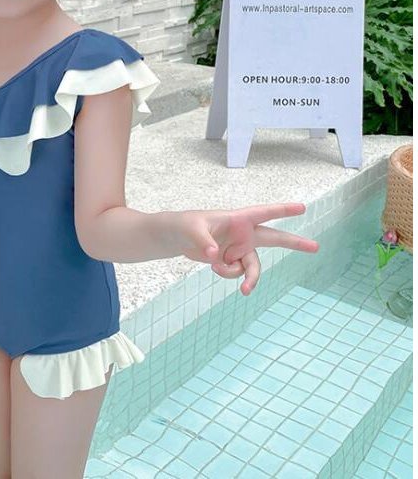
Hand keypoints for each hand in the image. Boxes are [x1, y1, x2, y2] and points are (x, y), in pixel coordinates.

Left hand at [169, 203, 318, 295]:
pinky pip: (238, 273)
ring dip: (248, 277)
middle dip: (294, 242)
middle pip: (274, 238)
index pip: (263, 213)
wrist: (177, 238)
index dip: (282, 210)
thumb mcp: (191, 230)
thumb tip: (215, 256)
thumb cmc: (185, 225)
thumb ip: (203, 242)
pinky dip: (228, 274)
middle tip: (316, 246)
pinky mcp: (233, 260)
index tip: (302, 207)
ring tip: (238, 285)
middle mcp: (243, 233)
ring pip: (254, 266)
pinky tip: (214, 266)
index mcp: (237, 219)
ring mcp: (240, 248)